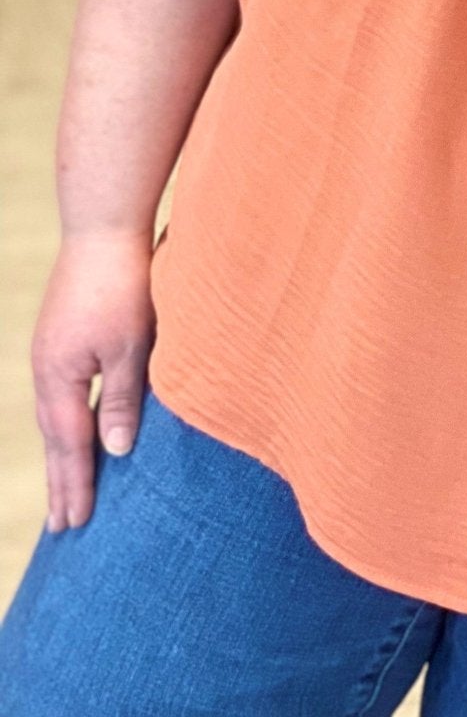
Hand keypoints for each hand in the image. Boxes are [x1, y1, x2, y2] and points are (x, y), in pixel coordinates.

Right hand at [31, 228, 156, 532]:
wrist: (104, 227)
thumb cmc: (125, 285)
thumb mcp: (132, 347)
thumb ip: (123, 400)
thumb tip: (114, 452)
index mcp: (59, 378)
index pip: (70, 446)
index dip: (77, 485)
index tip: (76, 525)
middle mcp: (47, 370)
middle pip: (55, 438)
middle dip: (61, 482)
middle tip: (64, 527)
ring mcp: (51, 352)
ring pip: (56, 417)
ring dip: (63, 455)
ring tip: (68, 488)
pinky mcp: (63, 336)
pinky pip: (62, 394)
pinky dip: (69, 422)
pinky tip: (78, 428)